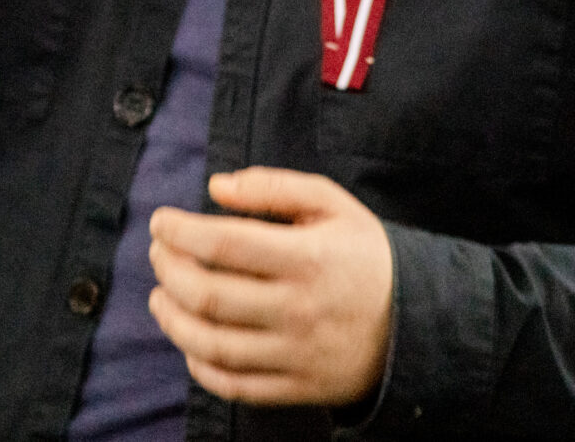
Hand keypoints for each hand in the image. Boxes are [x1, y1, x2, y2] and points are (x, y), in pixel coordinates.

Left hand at [147, 168, 394, 409]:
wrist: (418, 322)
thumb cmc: (365, 255)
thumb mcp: (332, 204)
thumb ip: (273, 186)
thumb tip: (215, 186)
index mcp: (308, 258)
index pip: (225, 244)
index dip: (180, 231)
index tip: (160, 221)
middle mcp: (299, 309)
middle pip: (209, 295)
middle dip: (168, 270)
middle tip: (157, 253)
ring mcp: (297, 353)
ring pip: (213, 345)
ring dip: (172, 320)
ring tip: (159, 296)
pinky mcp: (297, 387)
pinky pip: (234, 385)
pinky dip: (200, 367)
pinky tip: (189, 342)